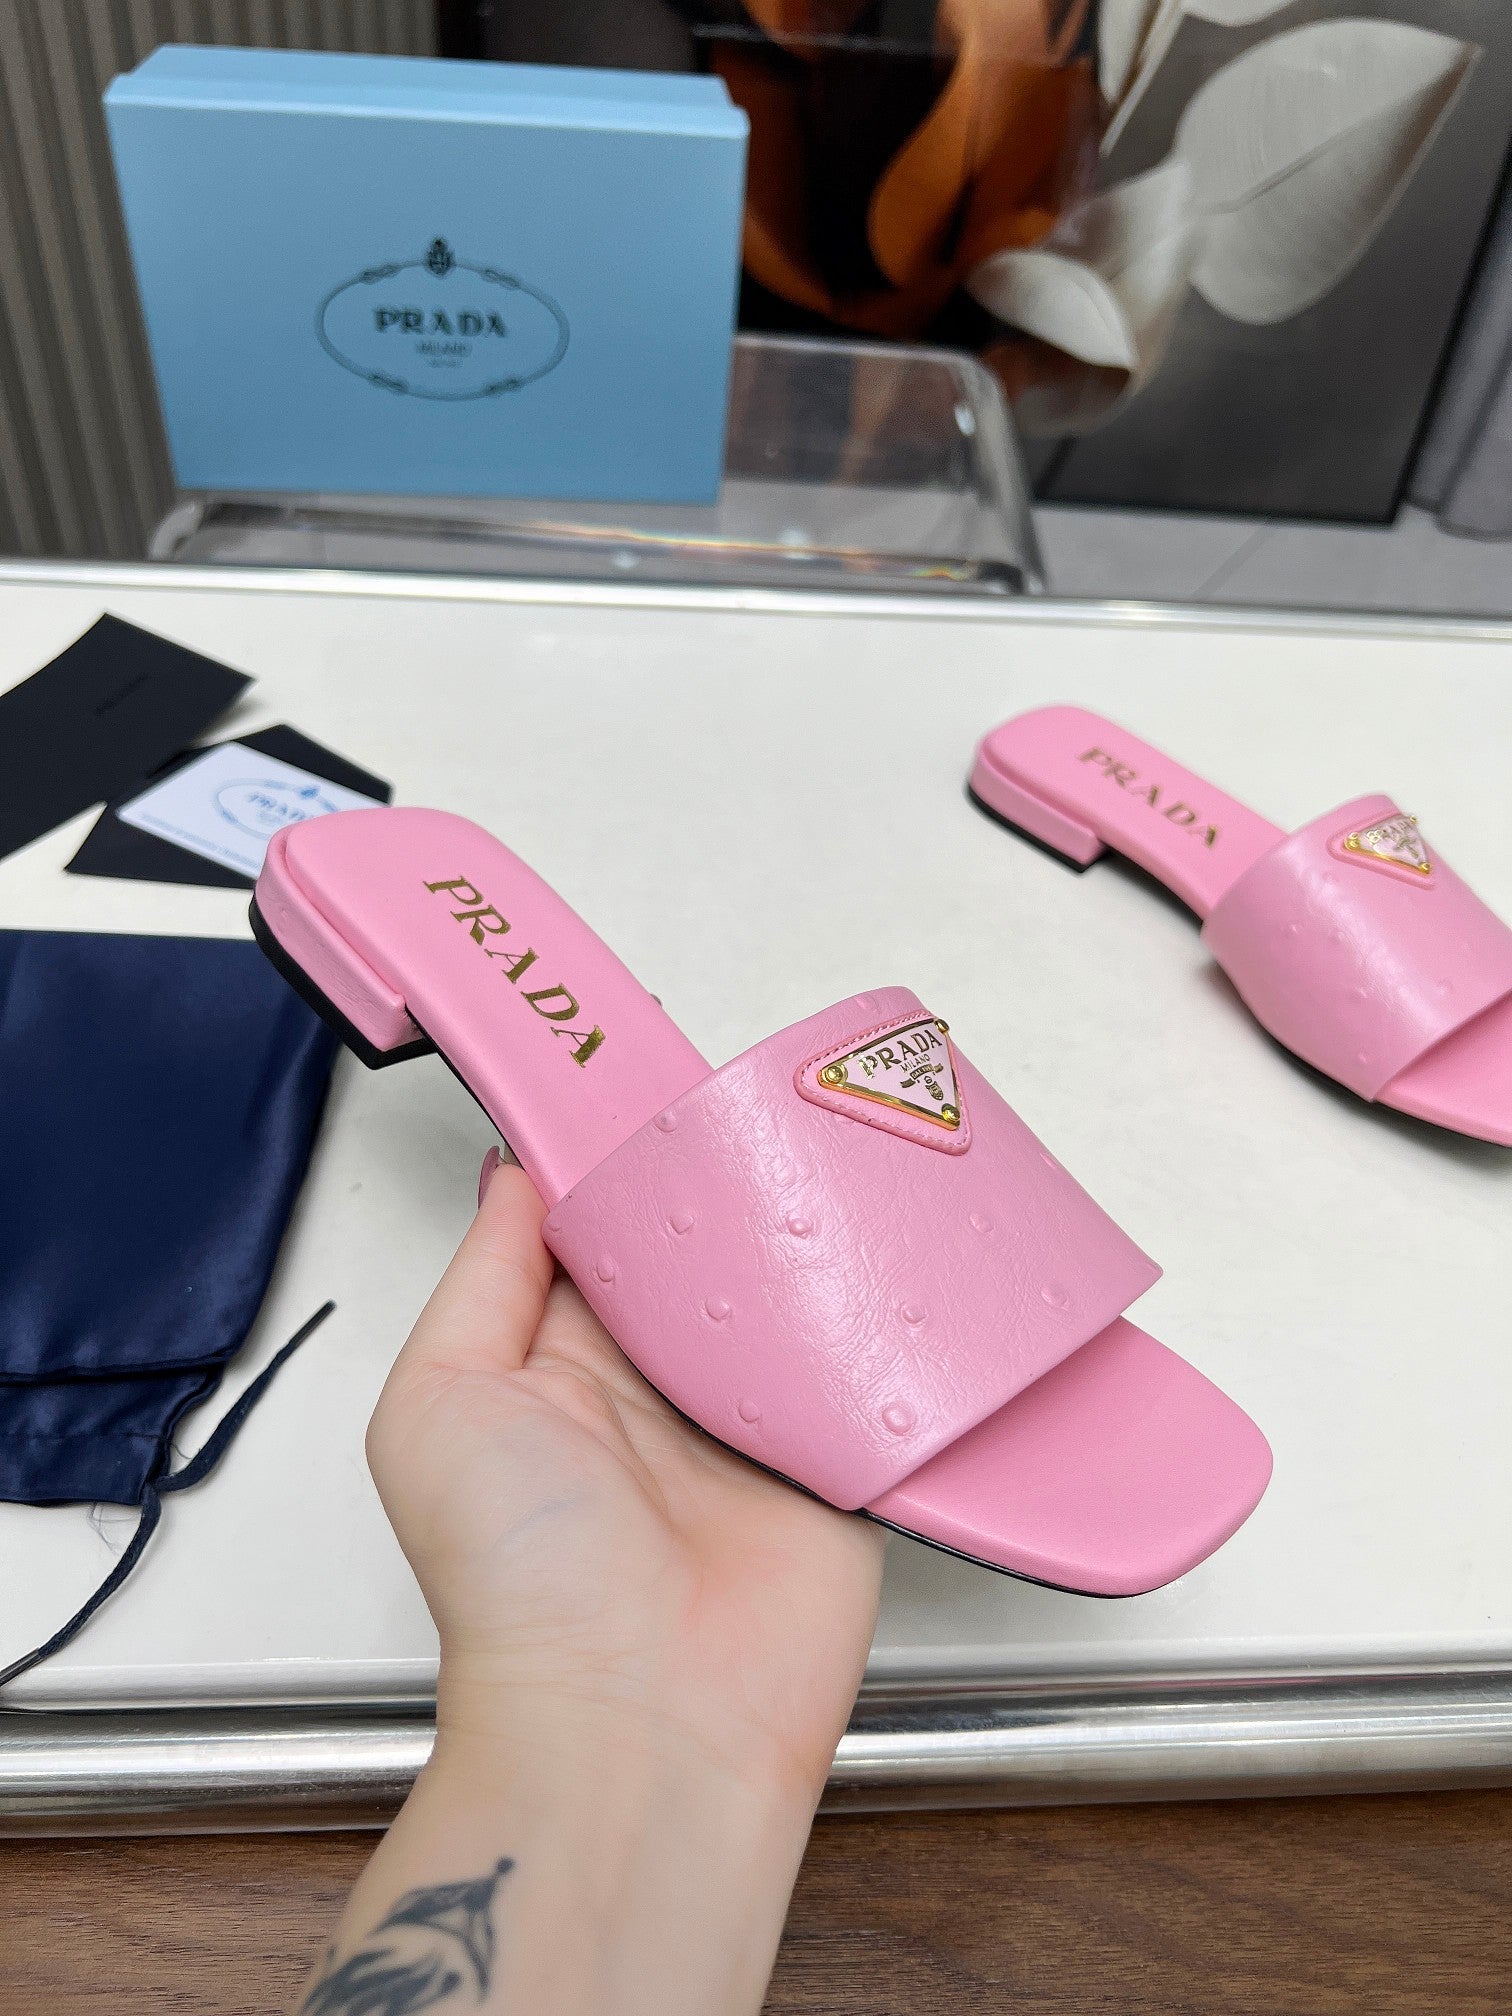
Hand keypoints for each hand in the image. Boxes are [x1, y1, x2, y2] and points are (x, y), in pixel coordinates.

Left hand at [366, 1149, 884, 1806]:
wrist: (640, 1728)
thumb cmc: (517, 1587)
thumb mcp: (441, 1403)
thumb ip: (482, 1278)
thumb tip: (516, 1174)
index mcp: (557, 1366)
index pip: (596, 1234)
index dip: (618, 1166)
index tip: (647, 1091)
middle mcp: (655, 1390)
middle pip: (700, 1255)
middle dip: (722, 1194)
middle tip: (751, 1110)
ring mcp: (750, 1426)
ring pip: (786, 1300)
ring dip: (801, 1254)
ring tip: (824, 1166)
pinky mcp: (835, 1463)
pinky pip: (862, 1370)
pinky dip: (872, 1327)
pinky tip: (883, 1265)